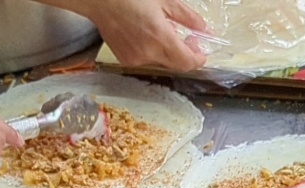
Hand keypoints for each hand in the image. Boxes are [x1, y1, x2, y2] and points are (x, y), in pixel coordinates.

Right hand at [89, 0, 208, 71]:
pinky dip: (153, 51)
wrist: (100, 0)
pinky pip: (147, 60)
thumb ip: (187, 17)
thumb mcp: (164, 1)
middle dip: (185, 54)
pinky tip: (148, 35)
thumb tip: (204, 29)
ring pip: (162, 62)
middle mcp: (148, 54)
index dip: (198, 58)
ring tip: (164, 31)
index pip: (187, 62)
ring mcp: (136, 60)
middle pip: (176, 65)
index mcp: (160, 38)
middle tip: (188, 38)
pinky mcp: (126, 60)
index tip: (201, 49)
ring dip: (168, 51)